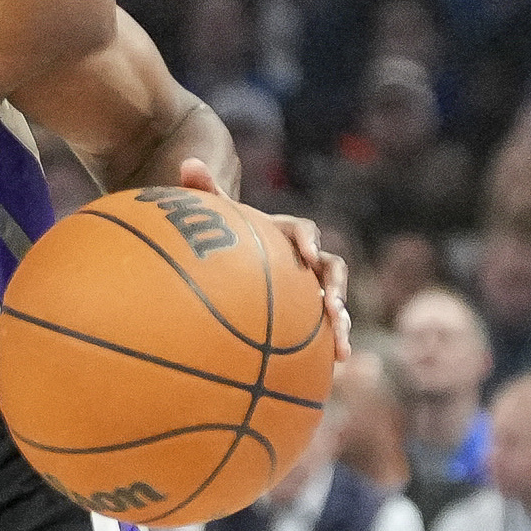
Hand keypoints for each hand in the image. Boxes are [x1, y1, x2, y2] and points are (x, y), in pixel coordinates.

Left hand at [176, 154, 349, 353]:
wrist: (238, 258)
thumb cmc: (227, 235)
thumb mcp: (215, 215)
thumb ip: (204, 190)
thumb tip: (188, 162)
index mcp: (287, 233)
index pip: (304, 231)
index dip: (309, 241)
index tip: (308, 253)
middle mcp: (307, 259)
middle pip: (331, 270)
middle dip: (336, 290)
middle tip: (333, 308)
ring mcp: (311, 287)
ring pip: (335, 303)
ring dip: (342, 324)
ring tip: (341, 350)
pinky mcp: (309, 312)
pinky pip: (325, 328)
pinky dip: (331, 344)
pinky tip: (334, 369)